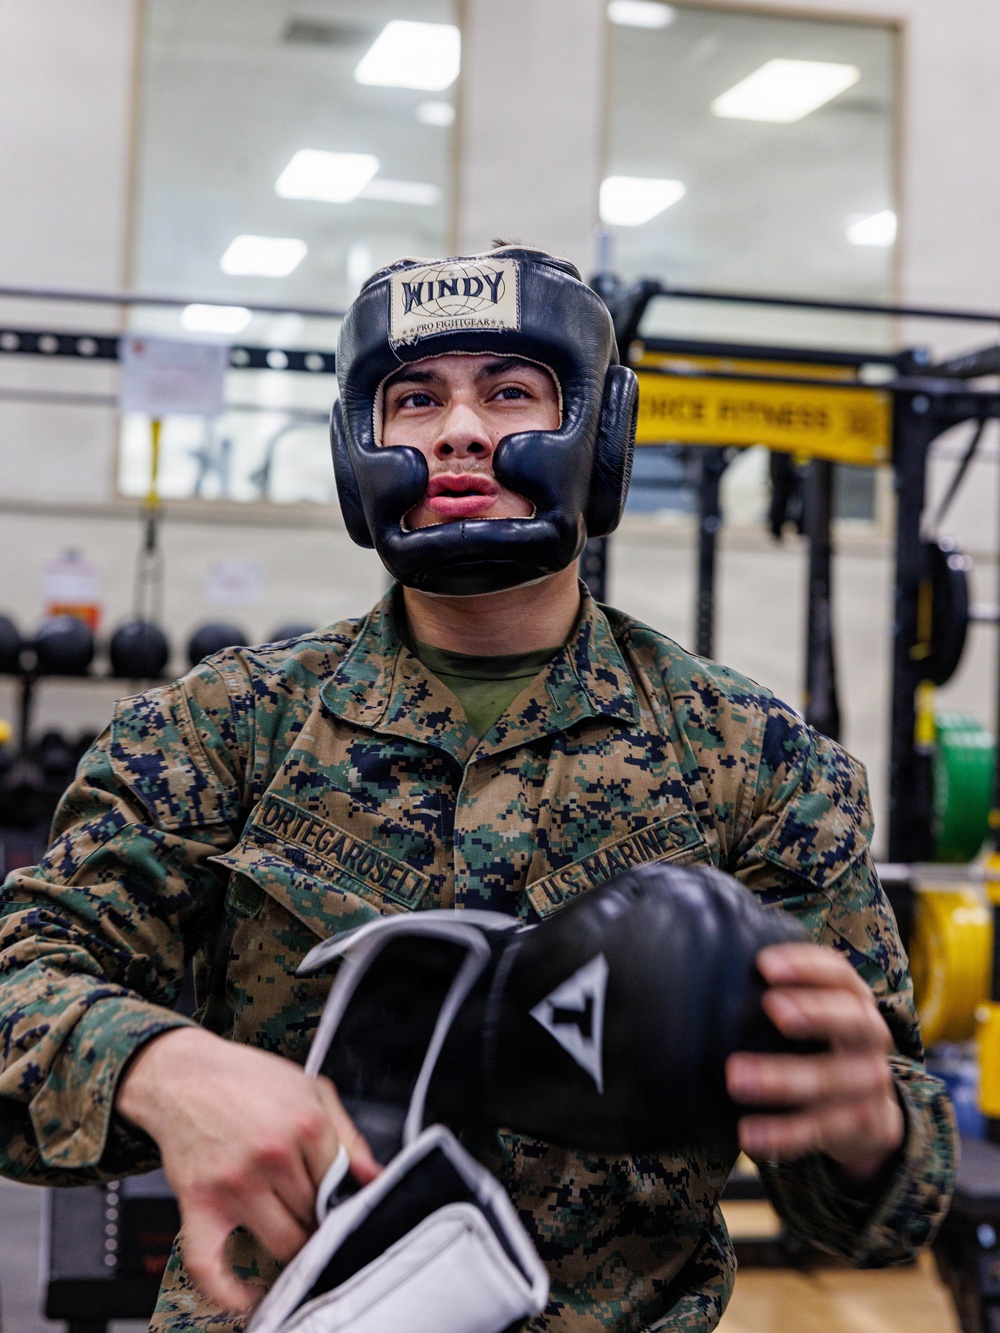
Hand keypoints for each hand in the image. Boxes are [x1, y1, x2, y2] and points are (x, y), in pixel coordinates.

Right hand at [116, 1027, 379, 1310]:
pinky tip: (247, 1298)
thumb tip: (376, 1177)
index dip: (341, 1199)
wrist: (183, 1075)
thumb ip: (348, 1135)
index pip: (341, 1187)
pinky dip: (229, 1292)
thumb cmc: (247, 1080)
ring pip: (281, 1242)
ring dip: (289, 1245)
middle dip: (316, 1219)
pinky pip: (210, 1265)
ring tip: (289, 1233)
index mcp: (307, 1124)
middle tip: (310, 1212)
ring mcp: (235, 1183)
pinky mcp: (199, 1203)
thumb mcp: (310, 1088)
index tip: (337, 1204)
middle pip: (314, 1216)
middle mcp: (274, 1155)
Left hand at [725, 941, 904, 1182]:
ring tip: (736, 1078)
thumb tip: (709, 964)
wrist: (869, 1111)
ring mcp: (868, 1081)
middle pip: (851, 1020)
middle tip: (774, 1008)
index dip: (806, 966)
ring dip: (783, 1078)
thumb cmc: (822, 1044)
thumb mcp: (814, 1012)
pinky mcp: (859, 1124)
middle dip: (814, 1012)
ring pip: (830, 1080)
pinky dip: (785, 1134)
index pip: (838, 973)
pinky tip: (750, 1135)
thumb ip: (780, 991)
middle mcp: (869, 1035)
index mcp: (853, 999)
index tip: (765, 965)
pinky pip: (821, 1130)